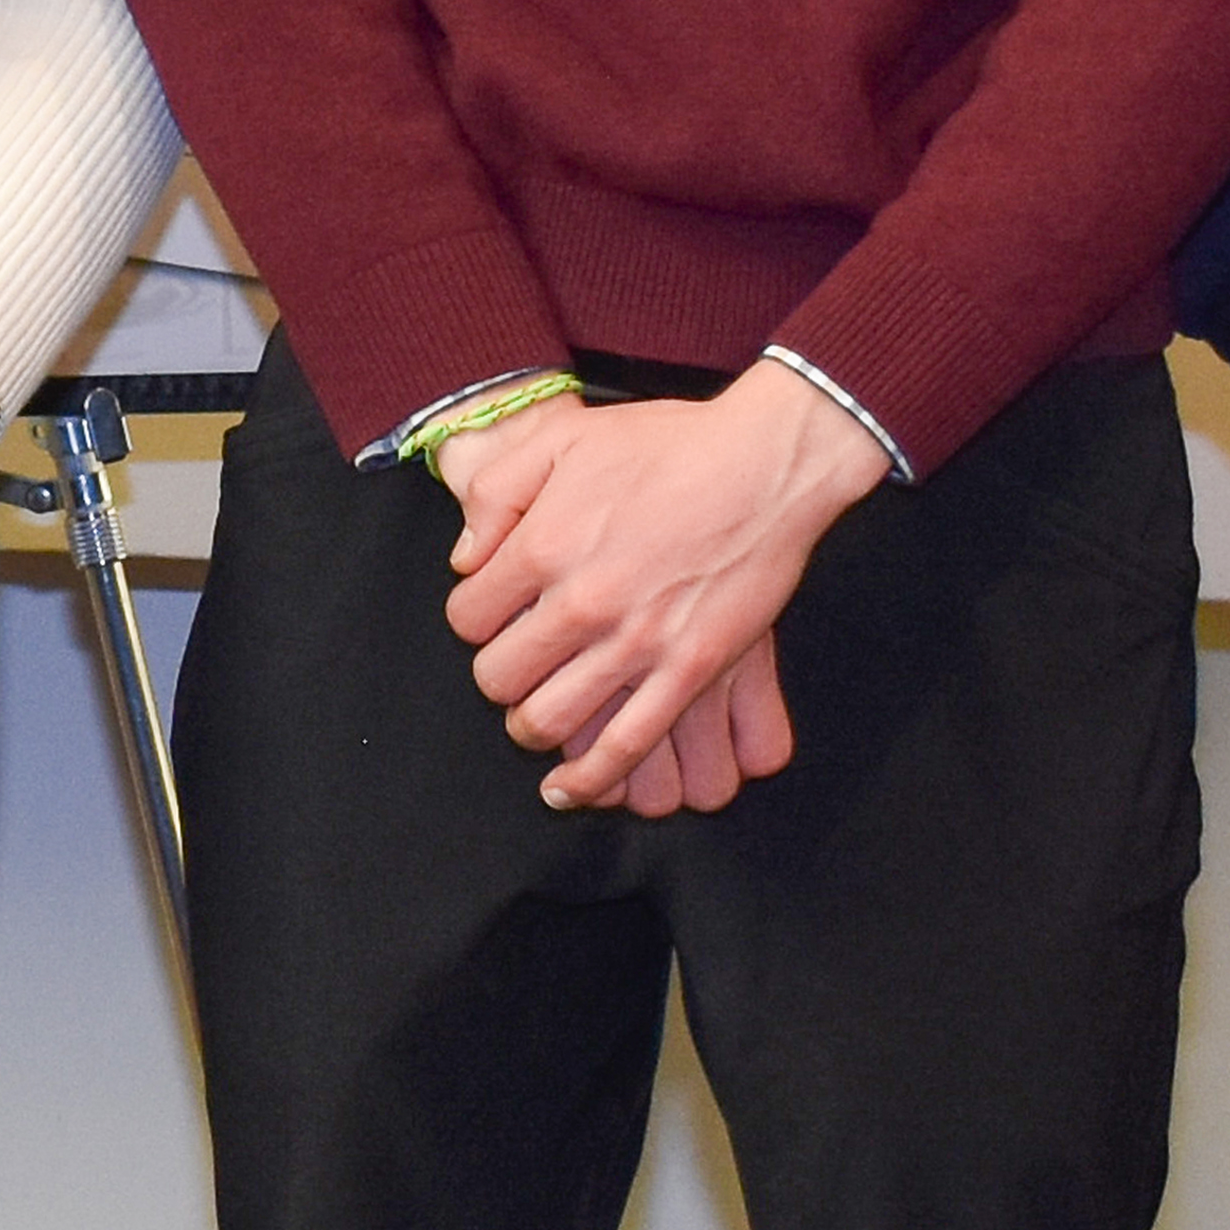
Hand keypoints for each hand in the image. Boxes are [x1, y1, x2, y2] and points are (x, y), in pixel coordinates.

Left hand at [438, 375, 885, 812]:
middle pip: (500, 677)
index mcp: (544, 545)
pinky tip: (567, 789)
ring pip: (549, 721)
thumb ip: (496, 494)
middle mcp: (581, 602)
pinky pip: (627, 746)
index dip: (473, 622)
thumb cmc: (667, 445)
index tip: (493, 617)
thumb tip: (466, 558)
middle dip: (498, 678)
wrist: (763, 463)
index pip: (467, 618)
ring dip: (532, 728)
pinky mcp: (688, 671)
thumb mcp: (563, 439)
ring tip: (536, 717)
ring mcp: (636, 643)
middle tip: (515, 667)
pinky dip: (589, 779)